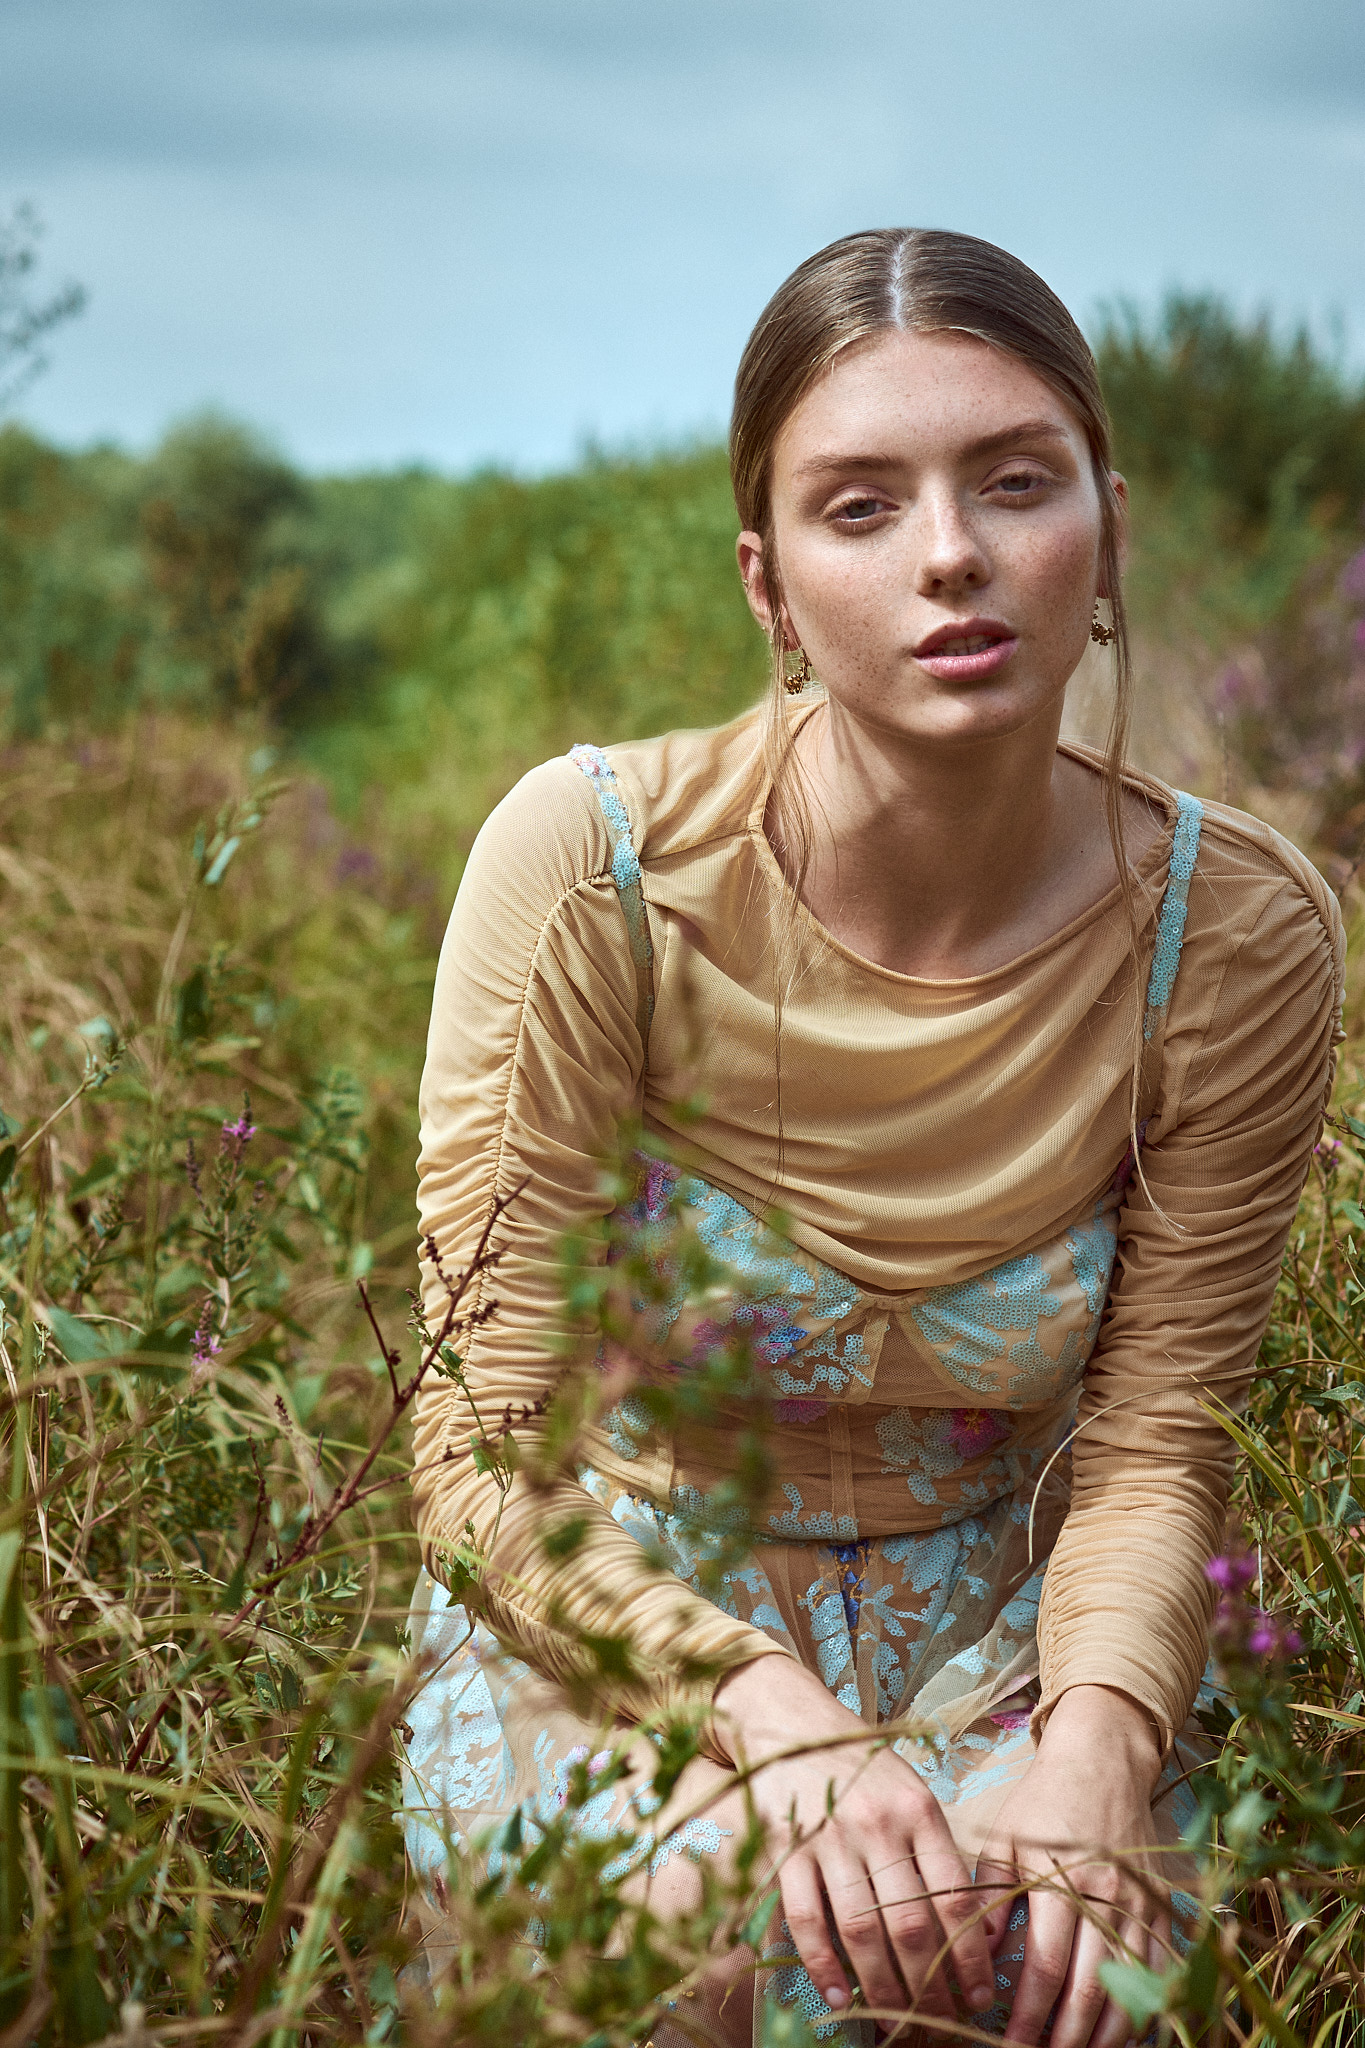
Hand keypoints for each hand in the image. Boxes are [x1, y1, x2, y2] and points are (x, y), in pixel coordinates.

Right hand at [713, 1656, 996, 2023]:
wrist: (793, 1725)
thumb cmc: (864, 1770)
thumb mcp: (913, 1794)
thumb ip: (938, 1853)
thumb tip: (974, 1930)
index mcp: (918, 1810)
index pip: (955, 1896)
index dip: (972, 1956)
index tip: (980, 1995)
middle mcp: (877, 1823)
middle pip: (911, 1925)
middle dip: (931, 1987)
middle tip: (941, 2022)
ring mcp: (829, 1837)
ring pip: (861, 1932)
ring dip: (882, 1989)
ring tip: (897, 2025)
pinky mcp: (785, 1848)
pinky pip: (806, 1919)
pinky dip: (823, 1965)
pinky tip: (840, 1996)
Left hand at [976, 1685, 1168, 2047]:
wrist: (1103, 1759)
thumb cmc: (1044, 1800)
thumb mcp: (1004, 1837)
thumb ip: (990, 1894)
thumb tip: (981, 1952)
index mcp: (1060, 1878)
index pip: (1047, 1966)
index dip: (1029, 2014)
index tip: (1008, 2044)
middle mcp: (1106, 1895)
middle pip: (1091, 1988)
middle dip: (1066, 2037)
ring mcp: (1140, 1903)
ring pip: (1131, 1988)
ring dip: (1106, 2034)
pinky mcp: (1161, 1906)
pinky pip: (1160, 1970)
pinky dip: (1144, 2007)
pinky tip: (1121, 2031)